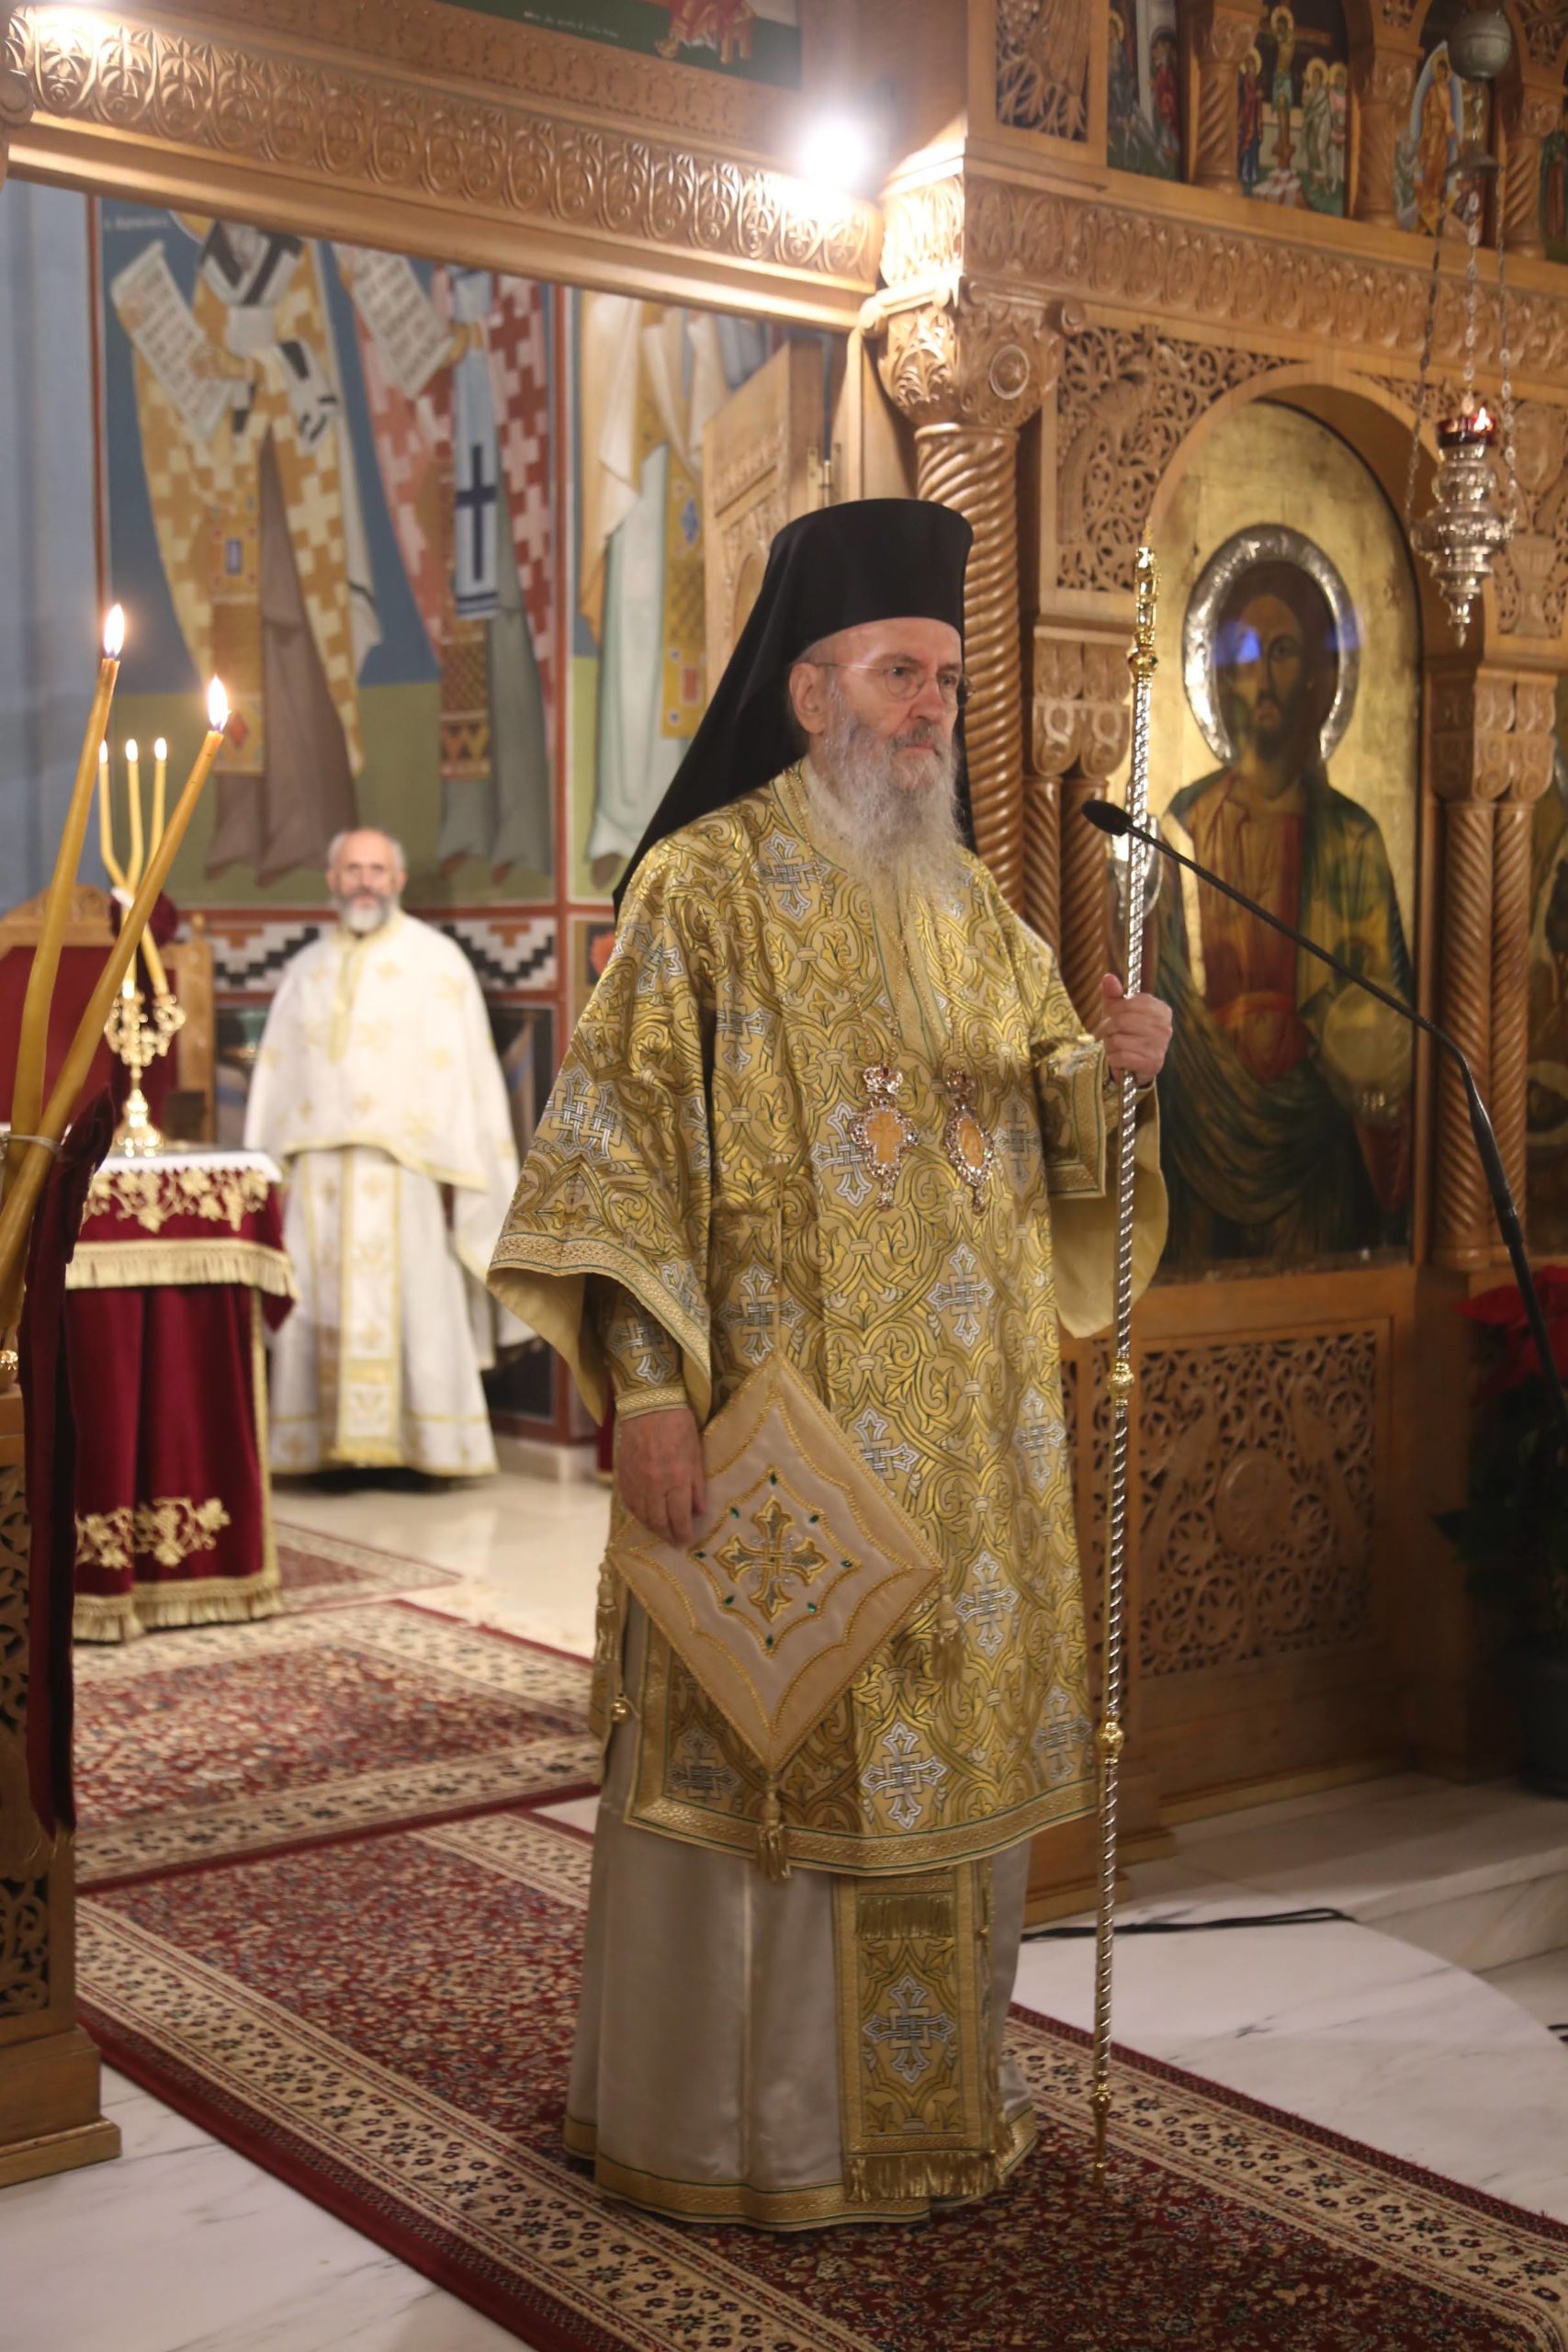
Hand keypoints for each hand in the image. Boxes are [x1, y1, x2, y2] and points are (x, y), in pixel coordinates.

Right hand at [616, 1405, 707, 1544]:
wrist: (648, 1404)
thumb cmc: (679, 1425)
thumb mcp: (697, 1454)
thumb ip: (697, 1486)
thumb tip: (698, 1511)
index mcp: (676, 1480)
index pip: (679, 1518)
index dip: (683, 1533)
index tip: (686, 1542)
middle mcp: (654, 1485)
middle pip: (658, 1522)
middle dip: (668, 1535)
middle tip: (675, 1542)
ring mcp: (636, 1481)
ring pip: (642, 1515)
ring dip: (652, 1527)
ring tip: (661, 1531)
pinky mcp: (622, 1474)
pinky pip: (629, 1503)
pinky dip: (638, 1513)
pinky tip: (645, 1515)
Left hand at [1098, 973, 1172, 1083]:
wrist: (1132, 1064)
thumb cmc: (1124, 1032)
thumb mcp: (1117, 1011)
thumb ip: (1113, 994)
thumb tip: (1108, 977)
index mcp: (1161, 1010)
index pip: (1131, 1003)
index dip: (1113, 1009)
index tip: (1110, 1014)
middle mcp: (1165, 1028)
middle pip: (1121, 1021)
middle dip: (1107, 1027)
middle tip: (1108, 1033)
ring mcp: (1161, 1047)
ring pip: (1118, 1040)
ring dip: (1109, 1044)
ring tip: (1115, 1046)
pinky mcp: (1153, 1064)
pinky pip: (1121, 1057)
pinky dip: (1113, 1059)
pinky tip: (1119, 1059)